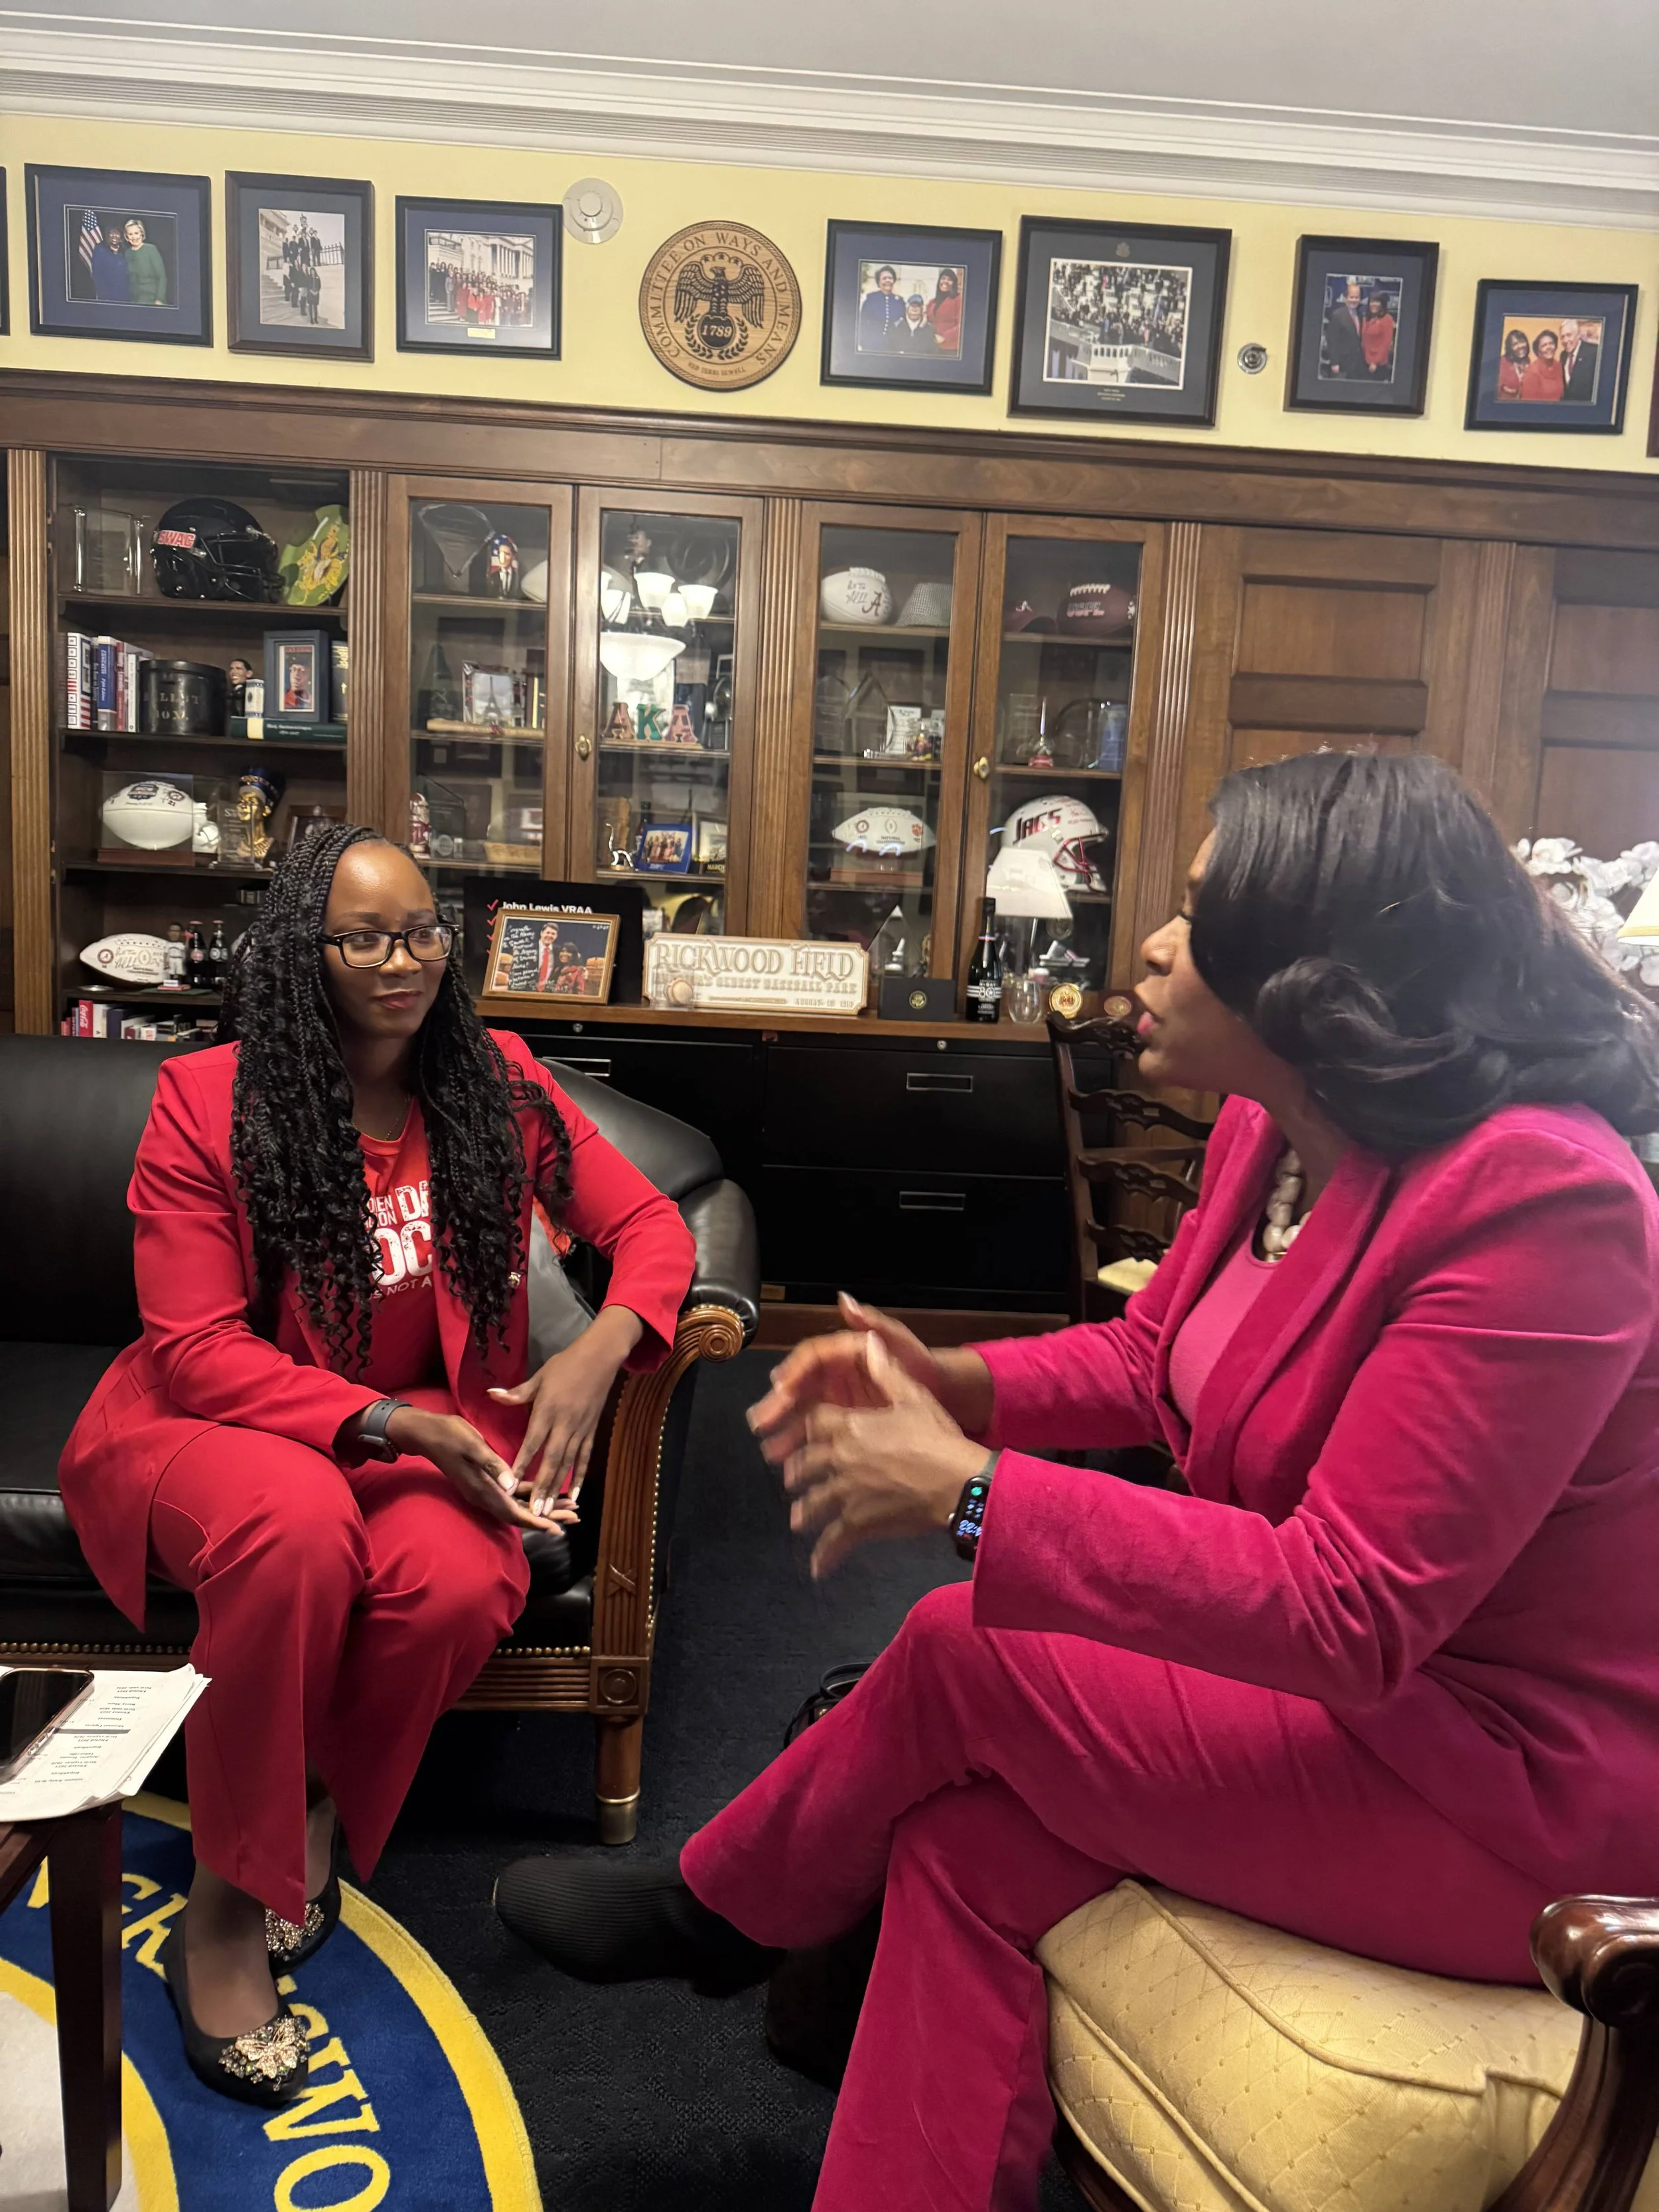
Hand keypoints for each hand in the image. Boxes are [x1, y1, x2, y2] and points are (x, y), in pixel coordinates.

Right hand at [382, 1405, 553, 1534]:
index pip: (514, 1513)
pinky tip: (545, 1490)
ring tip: (568, 1506)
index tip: (558, 1528)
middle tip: (575, 1517)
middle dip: (548, 1516)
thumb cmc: (450, 1435)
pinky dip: (530, 1494)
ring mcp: (485, 1490)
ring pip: (518, 1505)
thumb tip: (512, 1486)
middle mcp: (485, 1496)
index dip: (537, 1521)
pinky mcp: (486, 1482)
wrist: (426, 1433)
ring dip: (542, 1506)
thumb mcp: (472, 1446)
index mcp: (483, 1490)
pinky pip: (512, 1494)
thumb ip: (492, 1465)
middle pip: (520, 1513)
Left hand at [487, 1307, 641, 1518]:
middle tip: (535, 1510)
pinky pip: (585, 1458)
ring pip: (568, 1463)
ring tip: (549, 1507)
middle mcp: (564, 1424)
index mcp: (547, 1410)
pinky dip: (581, 1477)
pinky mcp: (591, 1431)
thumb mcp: (539, 1377)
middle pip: (552, 1460)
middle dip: (542, 1486)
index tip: (511, 1483)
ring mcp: (580, 1430)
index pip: (532, 1442)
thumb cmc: (565, 1365)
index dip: (522, 1464)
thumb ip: (516, 1393)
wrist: (600, 1358)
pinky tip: (575, 1495)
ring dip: (559, 1487)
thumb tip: (490, 1394)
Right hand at [749, 1294, 946, 1465]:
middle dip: (779, 1405)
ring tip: (772, 1450)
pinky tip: (792, 1461)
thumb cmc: (919, 1362)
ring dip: (786, 1429)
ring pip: (803, 1412)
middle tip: (762, 1421)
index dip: (793, 1370)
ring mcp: (838, 1399)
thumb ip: (871, 1322)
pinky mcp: (844, 1421)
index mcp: (843, 1353)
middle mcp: (835, 1375)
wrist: (942, 1393)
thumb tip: (844, 1300)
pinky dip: (804, 1445)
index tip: (782, 1386)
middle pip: (799, 1387)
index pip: (810, 1357)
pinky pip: (817, 1431)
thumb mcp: (898, 1340)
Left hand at [783, 1334, 986, 1578]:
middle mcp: (840, 1458)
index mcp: (851, 1425)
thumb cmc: (939, 1438)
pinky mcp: (858, 1523)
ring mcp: (846, 1493)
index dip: (805, 1431)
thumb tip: (869, 1342)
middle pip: (805, 1464)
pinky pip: (833, 1542)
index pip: (813, 1424)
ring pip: (813, 1503)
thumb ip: (885, 1371)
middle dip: (797, 1472)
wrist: (958, 1483)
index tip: (801, 1438)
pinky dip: (824, 1556)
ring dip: (804, 1512)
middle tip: (792, 1479)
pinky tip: (816, 1569)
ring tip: (799, 1520)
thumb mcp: (913, 1396)